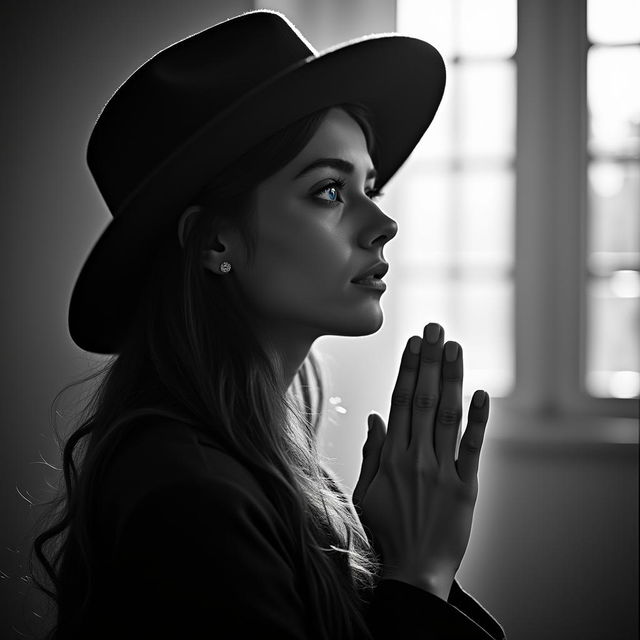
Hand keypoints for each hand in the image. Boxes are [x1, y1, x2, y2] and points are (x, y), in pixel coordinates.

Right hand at [352, 323, 489, 597]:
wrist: (411, 572)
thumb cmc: (384, 532)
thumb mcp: (364, 493)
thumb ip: (371, 453)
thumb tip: (376, 417)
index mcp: (390, 457)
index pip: (399, 401)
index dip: (407, 369)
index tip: (413, 342)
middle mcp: (415, 457)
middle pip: (422, 399)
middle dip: (429, 360)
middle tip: (435, 327)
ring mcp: (441, 471)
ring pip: (446, 415)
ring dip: (451, 378)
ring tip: (454, 346)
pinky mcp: (465, 487)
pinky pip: (472, 448)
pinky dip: (479, 419)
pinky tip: (482, 393)